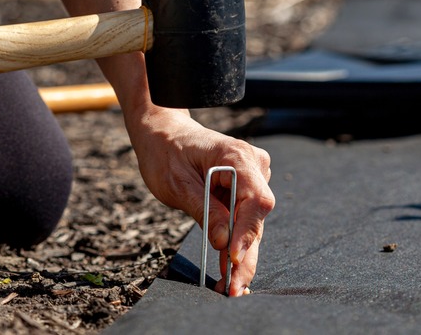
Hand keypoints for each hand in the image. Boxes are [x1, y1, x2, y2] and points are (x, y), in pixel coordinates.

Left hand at [124, 104, 274, 296]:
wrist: (164, 132)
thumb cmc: (166, 151)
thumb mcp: (178, 184)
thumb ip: (205, 210)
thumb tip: (225, 242)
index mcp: (238, 157)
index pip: (255, 200)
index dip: (247, 232)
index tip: (232, 259)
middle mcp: (254, 165)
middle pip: (257, 217)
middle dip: (245, 255)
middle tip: (233, 288)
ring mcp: (253, 177)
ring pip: (252, 223)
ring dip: (242, 255)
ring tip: (229, 287)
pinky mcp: (246, 189)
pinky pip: (244, 219)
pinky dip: (236, 243)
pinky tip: (230, 270)